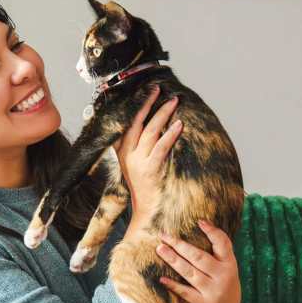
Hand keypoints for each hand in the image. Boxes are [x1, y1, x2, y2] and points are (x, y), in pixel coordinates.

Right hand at [114, 85, 182, 231]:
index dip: (137, 106)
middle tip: (160, 89)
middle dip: (148, 104)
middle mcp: (128, 156)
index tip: (149, 92)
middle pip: (136, 123)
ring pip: (149, 132)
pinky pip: (161, 148)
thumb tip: (154, 127)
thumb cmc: (145, 189)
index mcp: (122, 153)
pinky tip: (179, 125)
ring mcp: (138, 163)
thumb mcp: (135, 167)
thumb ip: (139, 149)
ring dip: (162, 115)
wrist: (147, 213)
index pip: (127, 123)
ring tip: (173, 102)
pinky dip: (170, 135)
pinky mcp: (150, 170)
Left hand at [155, 219, 240, 302]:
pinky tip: (162, 278)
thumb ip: (216, 249)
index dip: (212, 232)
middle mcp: (223, 276)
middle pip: (199, 257)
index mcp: (229, 263)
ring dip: (173, 260)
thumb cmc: (221, 278)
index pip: (223, 244)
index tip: (199, 222)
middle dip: (180, 245)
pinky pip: (185, 292)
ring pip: (189, 272)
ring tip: (160, 249)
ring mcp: (213, 291)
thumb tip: (199, 223)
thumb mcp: (226, 264)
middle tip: (163, 236)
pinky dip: (173, 285)